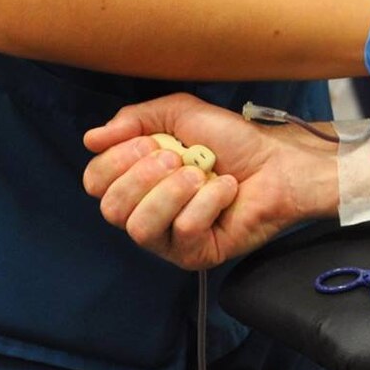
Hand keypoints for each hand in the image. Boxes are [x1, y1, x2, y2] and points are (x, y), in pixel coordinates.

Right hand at [83, 95, 330, 269]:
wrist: (278, 160)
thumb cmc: (232, 140)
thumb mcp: (179, 115)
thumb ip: (135, 119)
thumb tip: (91, 139)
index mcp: (136, 182)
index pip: (95, 183)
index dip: (115, 162)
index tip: (149, 143)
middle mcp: (146, 213)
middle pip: (111, 209)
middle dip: (143, 176)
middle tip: (177, 157)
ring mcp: (169, 240)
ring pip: (140, 228)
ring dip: (172, 192)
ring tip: (199, 174)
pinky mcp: (196, 255)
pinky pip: (183, 232)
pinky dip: (207, 202)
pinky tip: (226, 189)